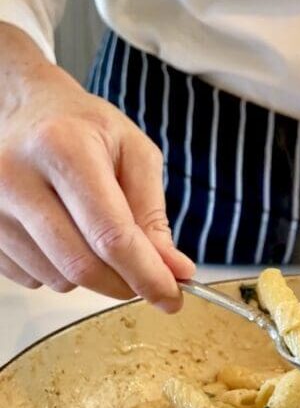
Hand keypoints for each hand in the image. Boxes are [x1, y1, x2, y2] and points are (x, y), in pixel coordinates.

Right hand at [0, 23, 194, 311]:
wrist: (25, 110)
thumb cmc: (86, 129)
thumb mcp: (135, 155)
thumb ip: (154, 215)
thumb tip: (175, 270)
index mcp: (62, 147)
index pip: (111, 236)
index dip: (147, 275)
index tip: (172, 298)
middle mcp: (14, 176)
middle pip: (81, 265)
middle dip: (124, 284)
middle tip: (147, 279)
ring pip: (58, 278)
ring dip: (94, 277)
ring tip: (98, 237)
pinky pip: (34, 278)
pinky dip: (63, 271)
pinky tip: (66, 235)